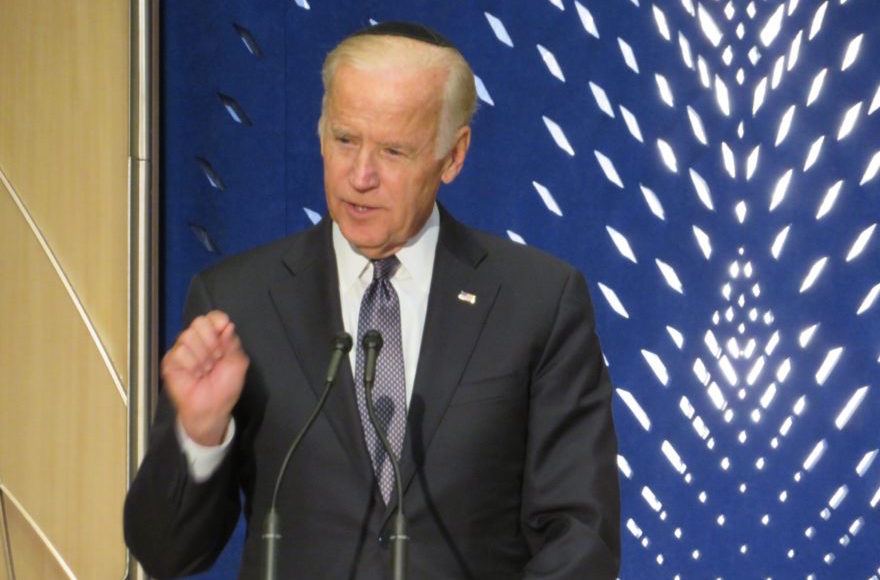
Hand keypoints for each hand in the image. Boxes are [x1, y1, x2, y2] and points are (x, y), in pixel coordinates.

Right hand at [161, 310, 249, 445]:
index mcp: (215, 337)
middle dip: (211, 342)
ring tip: (204, 371)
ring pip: (187, 336)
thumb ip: (232, 342)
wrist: (212, 407)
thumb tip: (228, 325)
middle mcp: (198, 339)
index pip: (213, 317)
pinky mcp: (170, 361)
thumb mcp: (237, 363)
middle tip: (215, 360)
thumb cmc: (226, 386)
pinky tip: (194, 375)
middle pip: (199, 322)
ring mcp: (183, 349)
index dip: (218, 323)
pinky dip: (190, 365)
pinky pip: (179, 352)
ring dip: (201, 357)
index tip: (223, 336)